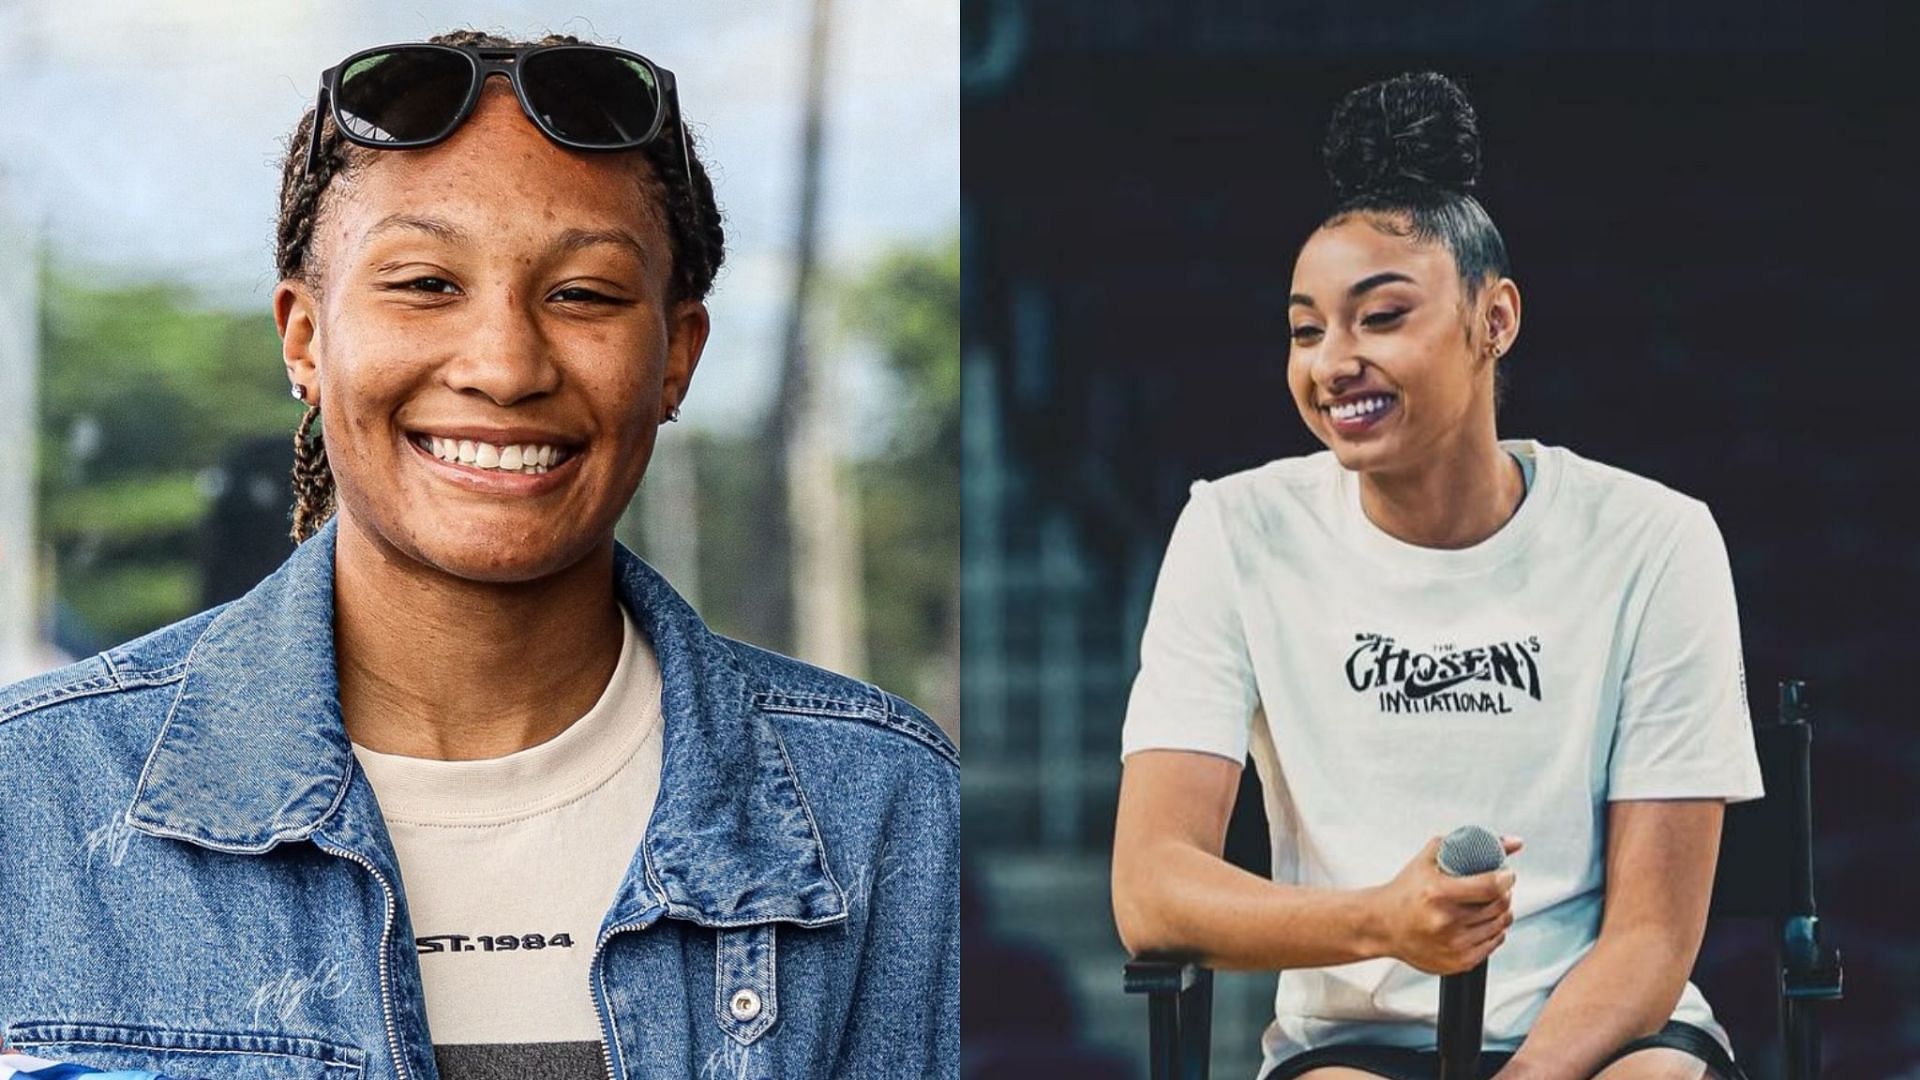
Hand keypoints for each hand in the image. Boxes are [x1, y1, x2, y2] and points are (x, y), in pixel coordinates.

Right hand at [1371, 834, 1522, 974]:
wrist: (1383, 926)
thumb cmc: (1406, 892)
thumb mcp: (1429, 860)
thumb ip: (1466, 845)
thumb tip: (1512, 842)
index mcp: (1438, 893)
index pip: (1490, 886)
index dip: (1506, 878)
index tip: (1506, 874)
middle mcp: (1446, 921)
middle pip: (1499, 905)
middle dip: (1505, 893)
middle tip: (1498, 887)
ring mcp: (1454, 944)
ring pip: (1500, 925)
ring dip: (1502, 912)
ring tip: (1490, 903)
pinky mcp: (1459, 961)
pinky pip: (1493, 944)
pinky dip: (1494, 931)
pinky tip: (1483, 922)